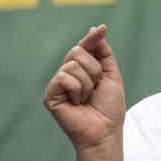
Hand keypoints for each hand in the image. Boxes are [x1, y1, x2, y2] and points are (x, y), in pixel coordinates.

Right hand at [43, 25, 124, 151]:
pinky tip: (77, 103)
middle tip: (96, 89)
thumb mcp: (111, 76)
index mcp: (81, 70)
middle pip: (78, 51)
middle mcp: (67, 74)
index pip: (84, 47)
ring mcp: (57, 84)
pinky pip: (64, 77)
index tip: (103, 29)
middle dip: (94, 70)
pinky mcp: (49, 94)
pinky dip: (77, 90)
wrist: (104, 131)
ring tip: (86, 99)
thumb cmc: (109, 108)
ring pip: (72, 64)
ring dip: (88, 83)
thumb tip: (96, 30)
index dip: (92, 38)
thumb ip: (103, 54)